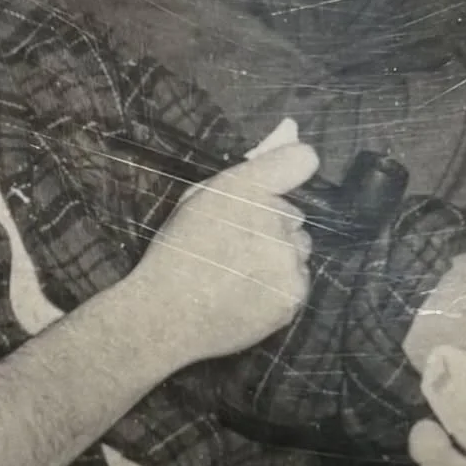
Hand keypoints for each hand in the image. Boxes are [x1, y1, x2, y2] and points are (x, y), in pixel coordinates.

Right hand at [131, 140, 319, 362]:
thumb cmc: (175, 253)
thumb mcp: (198, 199)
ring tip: (242, 275)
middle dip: (274, 226)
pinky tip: (250, 294)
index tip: (288, 175)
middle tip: (239, 246)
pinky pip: (299, 280)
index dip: (296, 165)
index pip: (300, 160)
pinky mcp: (293, 293)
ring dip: (280, 257)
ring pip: (299, 249)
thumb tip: (283, 150)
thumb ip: (241, 179)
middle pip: (293, 215)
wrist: (164, 315)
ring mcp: (287, 258)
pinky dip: (281, 286)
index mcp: (244, 188)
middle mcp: (274, 218)